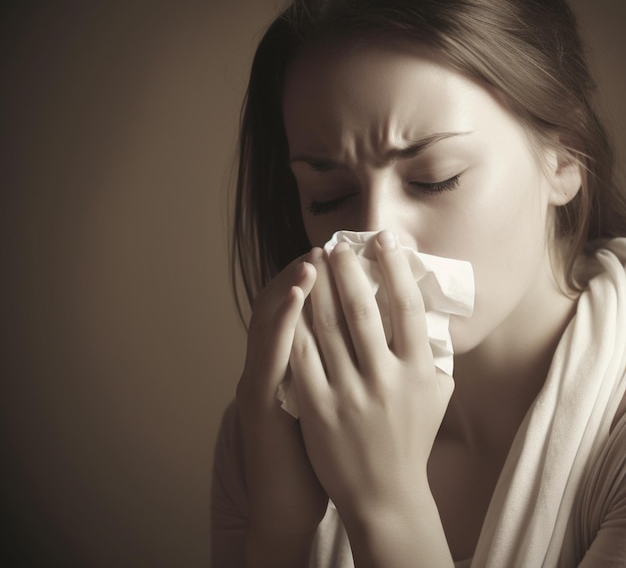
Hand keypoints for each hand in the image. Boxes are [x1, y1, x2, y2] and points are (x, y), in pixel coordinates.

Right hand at [235, 254, 327, 563]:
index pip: (299, 308)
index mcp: (291, 361)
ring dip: (288, 288)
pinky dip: (278, 324)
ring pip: (268, 323)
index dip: (316, 279)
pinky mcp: (256, 401)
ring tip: (310, 261)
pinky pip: (267, 357)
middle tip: (325, 246)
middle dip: (304, 274)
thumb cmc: (321, 447)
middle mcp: (269, 363)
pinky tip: (294, 301)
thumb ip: (343, 364)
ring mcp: (259, 380)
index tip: (341, 254)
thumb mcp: (328, 396)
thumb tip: (382, 336)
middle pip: (280, 306)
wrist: (288, 495)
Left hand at [289, 233, 453, 563]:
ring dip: (318, 289)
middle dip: (348, 270)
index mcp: (419, 371)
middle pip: (362, 309)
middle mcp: (387, 379)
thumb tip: (427, 309)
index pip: (409, 306)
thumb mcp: (436, 395)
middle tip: (337, 244)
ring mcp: (350, 394)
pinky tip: (291, 303)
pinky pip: (302, 357)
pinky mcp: (320, 409)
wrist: (385, 496)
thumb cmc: (411, 439)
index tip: (385, 240)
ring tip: (312, 263)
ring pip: (327, 327)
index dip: (396, 268)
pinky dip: (295, 326)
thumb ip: (434, 352)